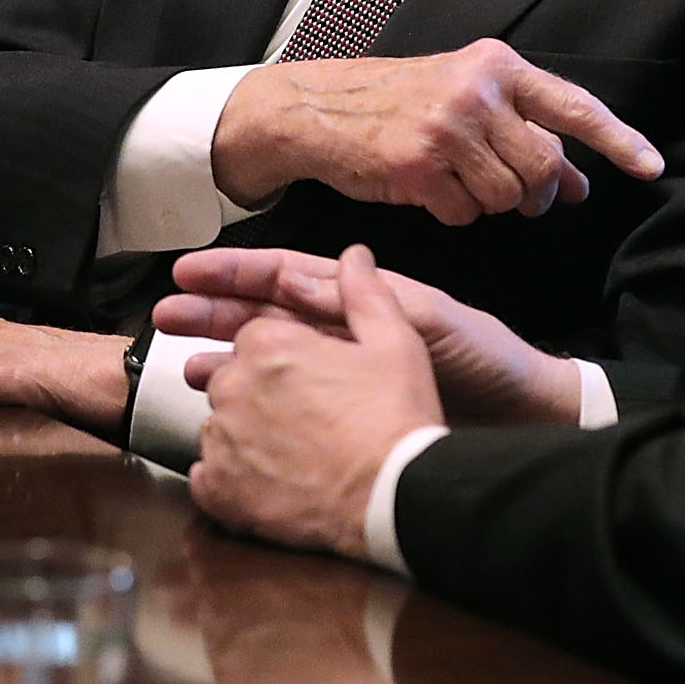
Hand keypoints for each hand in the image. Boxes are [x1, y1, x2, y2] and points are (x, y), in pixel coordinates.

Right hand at [157, 246, 580, 425]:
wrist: (522, 419)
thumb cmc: (484, 362)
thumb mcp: (428, 320)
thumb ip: (374, 297)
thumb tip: (330, 264)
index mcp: (360, 302)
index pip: (285, 278)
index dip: (235, 274)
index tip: (186, 274)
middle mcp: (344, 337)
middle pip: (264, 319)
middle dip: (213, 315)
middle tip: (162, 317)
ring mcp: (344, 378)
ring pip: (270, 364)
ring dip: (226, 360)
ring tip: (183, 367)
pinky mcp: (349, 419)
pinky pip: (289, 409)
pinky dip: (255, 411)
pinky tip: (228, 419)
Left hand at [189, 246, 443, 559]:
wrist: (393, 498)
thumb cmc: (395, 421)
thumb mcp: (395, 342)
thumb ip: (365, 293)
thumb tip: (355, 257)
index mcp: (268, 344)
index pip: (254, 339)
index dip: (284, 359)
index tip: (306, 379)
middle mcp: (234, 386)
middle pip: (231, 381)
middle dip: (260, 395)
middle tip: (303, 420)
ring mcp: (221, 439)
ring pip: (219, 428)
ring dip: (245, 436)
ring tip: (292, 455)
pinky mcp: (218, 489)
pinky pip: (207, 476)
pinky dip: (230, 480)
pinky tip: (266, 483)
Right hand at [209, 38, 660, 223]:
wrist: (320, 109)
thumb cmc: (399, 104)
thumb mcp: (468, 99)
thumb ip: (525, 133)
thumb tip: (580, 184)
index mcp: (497, 65)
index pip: (573, 106)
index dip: (617, 140)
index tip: (651, 167)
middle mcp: (477, 91)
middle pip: (544, 167)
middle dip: (537, 193)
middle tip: (516, 195)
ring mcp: (446, 127)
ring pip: (508, 196)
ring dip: (491, 203)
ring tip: (458, 182)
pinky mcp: (417, 165)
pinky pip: (466, 213)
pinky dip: (454, 212)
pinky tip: (429, 190)